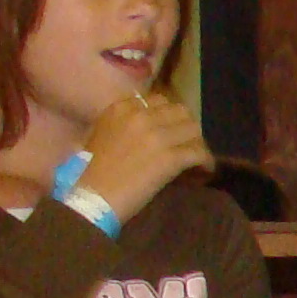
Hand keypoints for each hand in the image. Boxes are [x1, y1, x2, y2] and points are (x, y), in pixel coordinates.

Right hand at [73, 89, 212, 223]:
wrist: (91, 196)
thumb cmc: (91, 171)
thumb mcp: (100, 134)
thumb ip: (123, 123)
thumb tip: (147, 126)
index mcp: (121, 108)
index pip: (158, 101)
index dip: (167, 116)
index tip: (170, 129)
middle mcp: (140, 116)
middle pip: (180, 111)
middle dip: (185, 126)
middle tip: (186, 142)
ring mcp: (156, 136)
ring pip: (193, 129)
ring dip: (197, 142)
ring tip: (196, 157)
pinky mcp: (169, 158)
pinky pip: (199, 153)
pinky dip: (205, 162)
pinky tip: (204, 170)